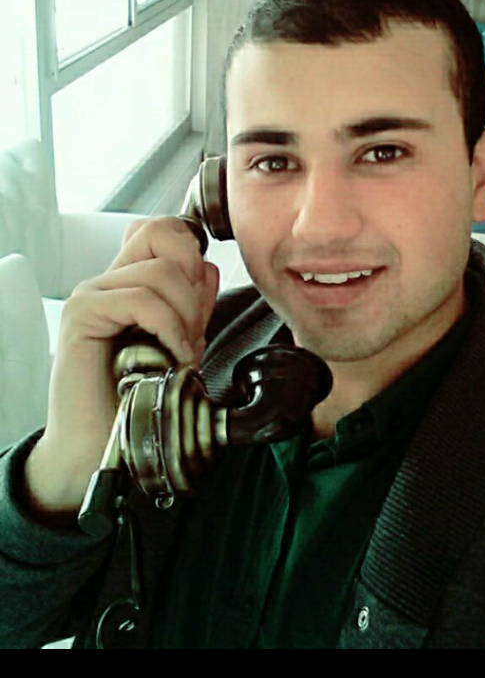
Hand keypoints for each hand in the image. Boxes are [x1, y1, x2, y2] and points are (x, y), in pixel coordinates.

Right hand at [24, 217, 219, 522]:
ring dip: (185, 316)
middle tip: (192, 328)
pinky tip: (171, 358)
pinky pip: (140, 300)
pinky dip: (168, 329)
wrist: (98, 448)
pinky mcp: (82, 315)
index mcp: (129, 282)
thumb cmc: (135, 400)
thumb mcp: (178, 345)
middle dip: (193, 280)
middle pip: (162, 232)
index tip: (201, 303)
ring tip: (181, 355)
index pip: (163, 228)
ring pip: (161, 271)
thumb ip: (192, 306)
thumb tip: (208, 268)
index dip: (193, 252)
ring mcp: (92, 295)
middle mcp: (108, 280)